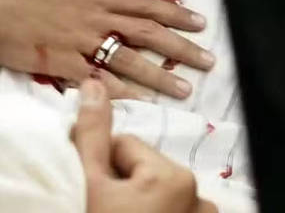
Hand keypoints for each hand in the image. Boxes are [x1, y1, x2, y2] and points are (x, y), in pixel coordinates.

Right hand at [0, 0, 214, 99]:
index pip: (144, 3)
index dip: (175, 13)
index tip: (200, 22)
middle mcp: (93, 16)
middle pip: (147, 31)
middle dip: (181, 46)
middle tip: (207, 60)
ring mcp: (79, 40)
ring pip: (128, 58)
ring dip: (159, 75)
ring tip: (184, 89)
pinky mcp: (63, 63)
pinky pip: (98, 79)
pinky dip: (121, 91)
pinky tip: (141, 102)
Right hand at [74, 80, 217, 212]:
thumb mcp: (89, 181)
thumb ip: (92, 133)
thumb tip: (94, 84)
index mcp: (175, 176)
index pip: (125, 145)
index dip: (99, 162)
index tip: (86, 185)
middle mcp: (199, 196)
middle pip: (142, 168)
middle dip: (119, 181)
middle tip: (98, 204)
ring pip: (154, 192)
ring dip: (134, 199)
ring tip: (111, 211)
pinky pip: (170, 208)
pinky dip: (151, 212)